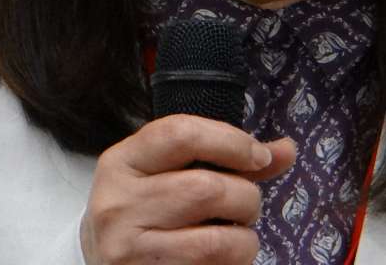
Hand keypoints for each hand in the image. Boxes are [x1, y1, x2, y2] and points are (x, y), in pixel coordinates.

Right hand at [80, 114, 297, 263]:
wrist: (99, 263)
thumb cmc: (147, 211)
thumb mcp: (170, 173)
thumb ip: (227, 159)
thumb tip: (286, 149)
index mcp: (121, 162)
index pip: (181, 134)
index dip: (231, 141)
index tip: (259, 156)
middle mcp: (118, 205)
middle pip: (206, 188)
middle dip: (245, 198)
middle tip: (246, 207)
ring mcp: (127, 250)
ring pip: (216, 241)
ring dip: (245, 240)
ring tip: (239, 236)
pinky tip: (224, 259)